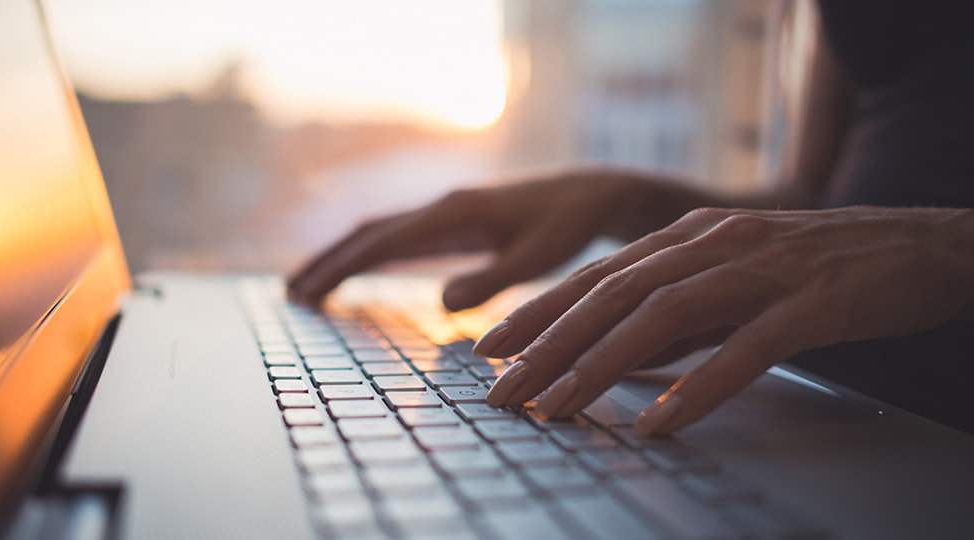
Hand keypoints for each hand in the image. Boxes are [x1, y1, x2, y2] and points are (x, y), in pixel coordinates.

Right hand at [288, 167, 693, 310]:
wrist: (589, 194)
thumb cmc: (569, 226)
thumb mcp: (538, 257)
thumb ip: (493, 279)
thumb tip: (442, 304)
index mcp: (455, 212)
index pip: (384, 240)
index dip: (343, 266)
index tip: (310, 290)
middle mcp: (442, 207)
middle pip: (369, 232)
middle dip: (329, 262)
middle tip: (292, 294)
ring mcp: (445, 213)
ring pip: (379, 233)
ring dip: (343, 258)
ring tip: (308, 287)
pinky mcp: (454, 223)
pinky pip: (400, 238)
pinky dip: (369, 256)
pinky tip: (357, 273)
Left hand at [477, 206, 973, 433]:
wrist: (917, 243)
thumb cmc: (818, 266)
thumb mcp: (731, 278)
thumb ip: (678, 312)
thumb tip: (619, 356)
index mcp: (688, 237)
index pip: (596, 276)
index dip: (539, 312)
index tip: (490, 349)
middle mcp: (713, 244)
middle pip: (613, 295)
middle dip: (549, 345)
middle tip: (503, 390)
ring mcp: (761, 269)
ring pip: (664, 316)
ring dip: (602, 365)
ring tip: (558, 409)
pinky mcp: (811, 301)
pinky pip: (746, 347)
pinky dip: (700, 384)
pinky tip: (662, 421)